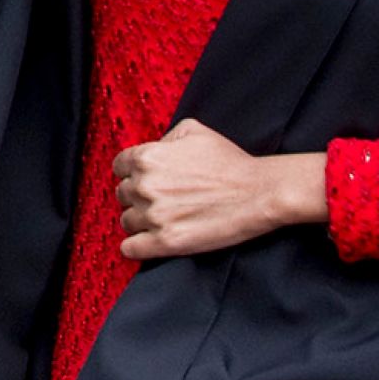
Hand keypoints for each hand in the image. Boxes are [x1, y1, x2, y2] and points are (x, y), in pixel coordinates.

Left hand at [114, 119, 323, 260]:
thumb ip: (164, 138)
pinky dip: (136, 247)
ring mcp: (154, 215)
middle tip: (159, 201)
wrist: (259, 192)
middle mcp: (145, 185)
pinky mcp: (166, 242)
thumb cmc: (230, 162)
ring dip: (139, 222)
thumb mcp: (193, 131)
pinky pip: (130, 248)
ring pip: (126, 221)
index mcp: (147, 157)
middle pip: (122, 195)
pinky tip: (147, 242)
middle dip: (137, 197)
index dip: (131, 174)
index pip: (119, 167)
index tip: (143, 181)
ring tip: (160, 221)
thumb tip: (153, 151)